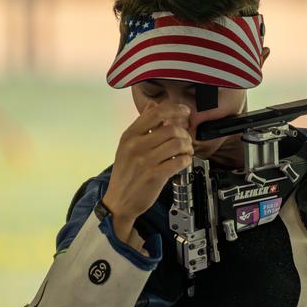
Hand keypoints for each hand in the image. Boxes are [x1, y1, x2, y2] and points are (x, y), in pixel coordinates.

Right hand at [102, 101, 193, 242]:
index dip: (175, 109)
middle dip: (184, 134)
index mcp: (129, 135)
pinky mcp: (155, 175)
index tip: (185, 111)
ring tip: (186, 152)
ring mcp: (145, 161)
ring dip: (188, 147)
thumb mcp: (128, 145)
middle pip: (171, 129)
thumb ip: (143, 125)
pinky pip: (180, 161)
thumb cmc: (126, 173)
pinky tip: (184, 162)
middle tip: (186, 141)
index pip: (156, 113)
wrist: (119, 201)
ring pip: (178, 144)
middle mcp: (136, 146)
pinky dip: (186, 160)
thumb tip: (153, 104)